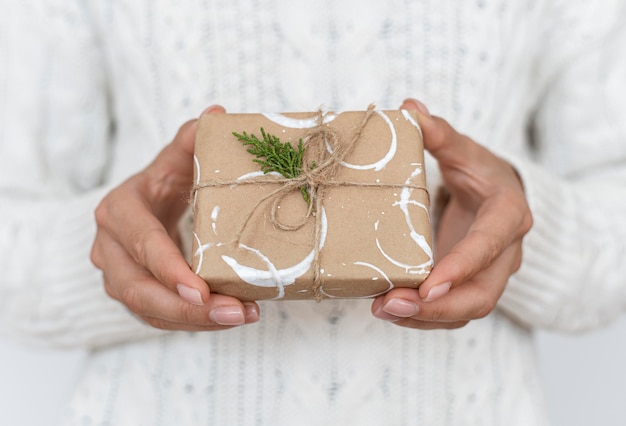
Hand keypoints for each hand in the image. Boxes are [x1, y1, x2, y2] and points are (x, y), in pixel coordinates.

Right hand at [91, 106, 259, 330]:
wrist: (145, 205)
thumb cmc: (164, 180)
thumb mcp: (175, 159)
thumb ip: (191, 140)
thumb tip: (216, 115)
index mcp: (119, 211)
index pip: (141, 244)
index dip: (168, 268)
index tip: (202, 288)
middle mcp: (109, 248)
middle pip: (141, 289)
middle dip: (188, 307)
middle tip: (235, 313)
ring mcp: (118, 276)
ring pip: (150, 311)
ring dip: (196, 320)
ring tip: (242, 317)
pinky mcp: (134, 295)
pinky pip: (160, 318)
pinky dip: (194, 322)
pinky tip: (231, 318)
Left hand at [371, 99, 532, 328]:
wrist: (501, 196)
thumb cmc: (482, 173)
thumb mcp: (465, 150)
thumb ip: (440, 134)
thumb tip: (409, 108)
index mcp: (507, 215)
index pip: (489, 245)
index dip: (462, 266)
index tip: (430, 284)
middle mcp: (505, 253)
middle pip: (481, 294)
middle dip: (437, 307)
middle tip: (390, 304)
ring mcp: (489, 275)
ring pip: (465, 310)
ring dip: (424, 318)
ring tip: (381, 310)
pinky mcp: (470, 286)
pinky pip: (451, 311)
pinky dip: (422, 316)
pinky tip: (388, 309)